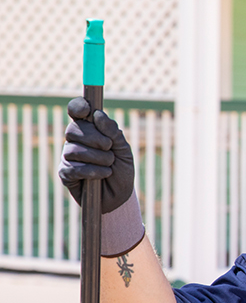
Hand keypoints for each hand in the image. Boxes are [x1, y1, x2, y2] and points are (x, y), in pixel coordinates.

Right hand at [59, 97, 134, 213]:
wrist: (120, 196)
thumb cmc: (121, 169)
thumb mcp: (123, 149)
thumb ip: (113, 131)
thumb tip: (97, 114)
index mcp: (89, 130)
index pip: (77, 112)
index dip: (78, 107)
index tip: (87, 110)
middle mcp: (75, 141)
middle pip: (73, 130)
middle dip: (95, 138)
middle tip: (109, 147)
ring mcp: (68, 156)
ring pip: (74, 150)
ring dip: (98, 158)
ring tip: (109, 165)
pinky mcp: (65, 173)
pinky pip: (74, 168)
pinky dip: (93, 171)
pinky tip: (103, 174)